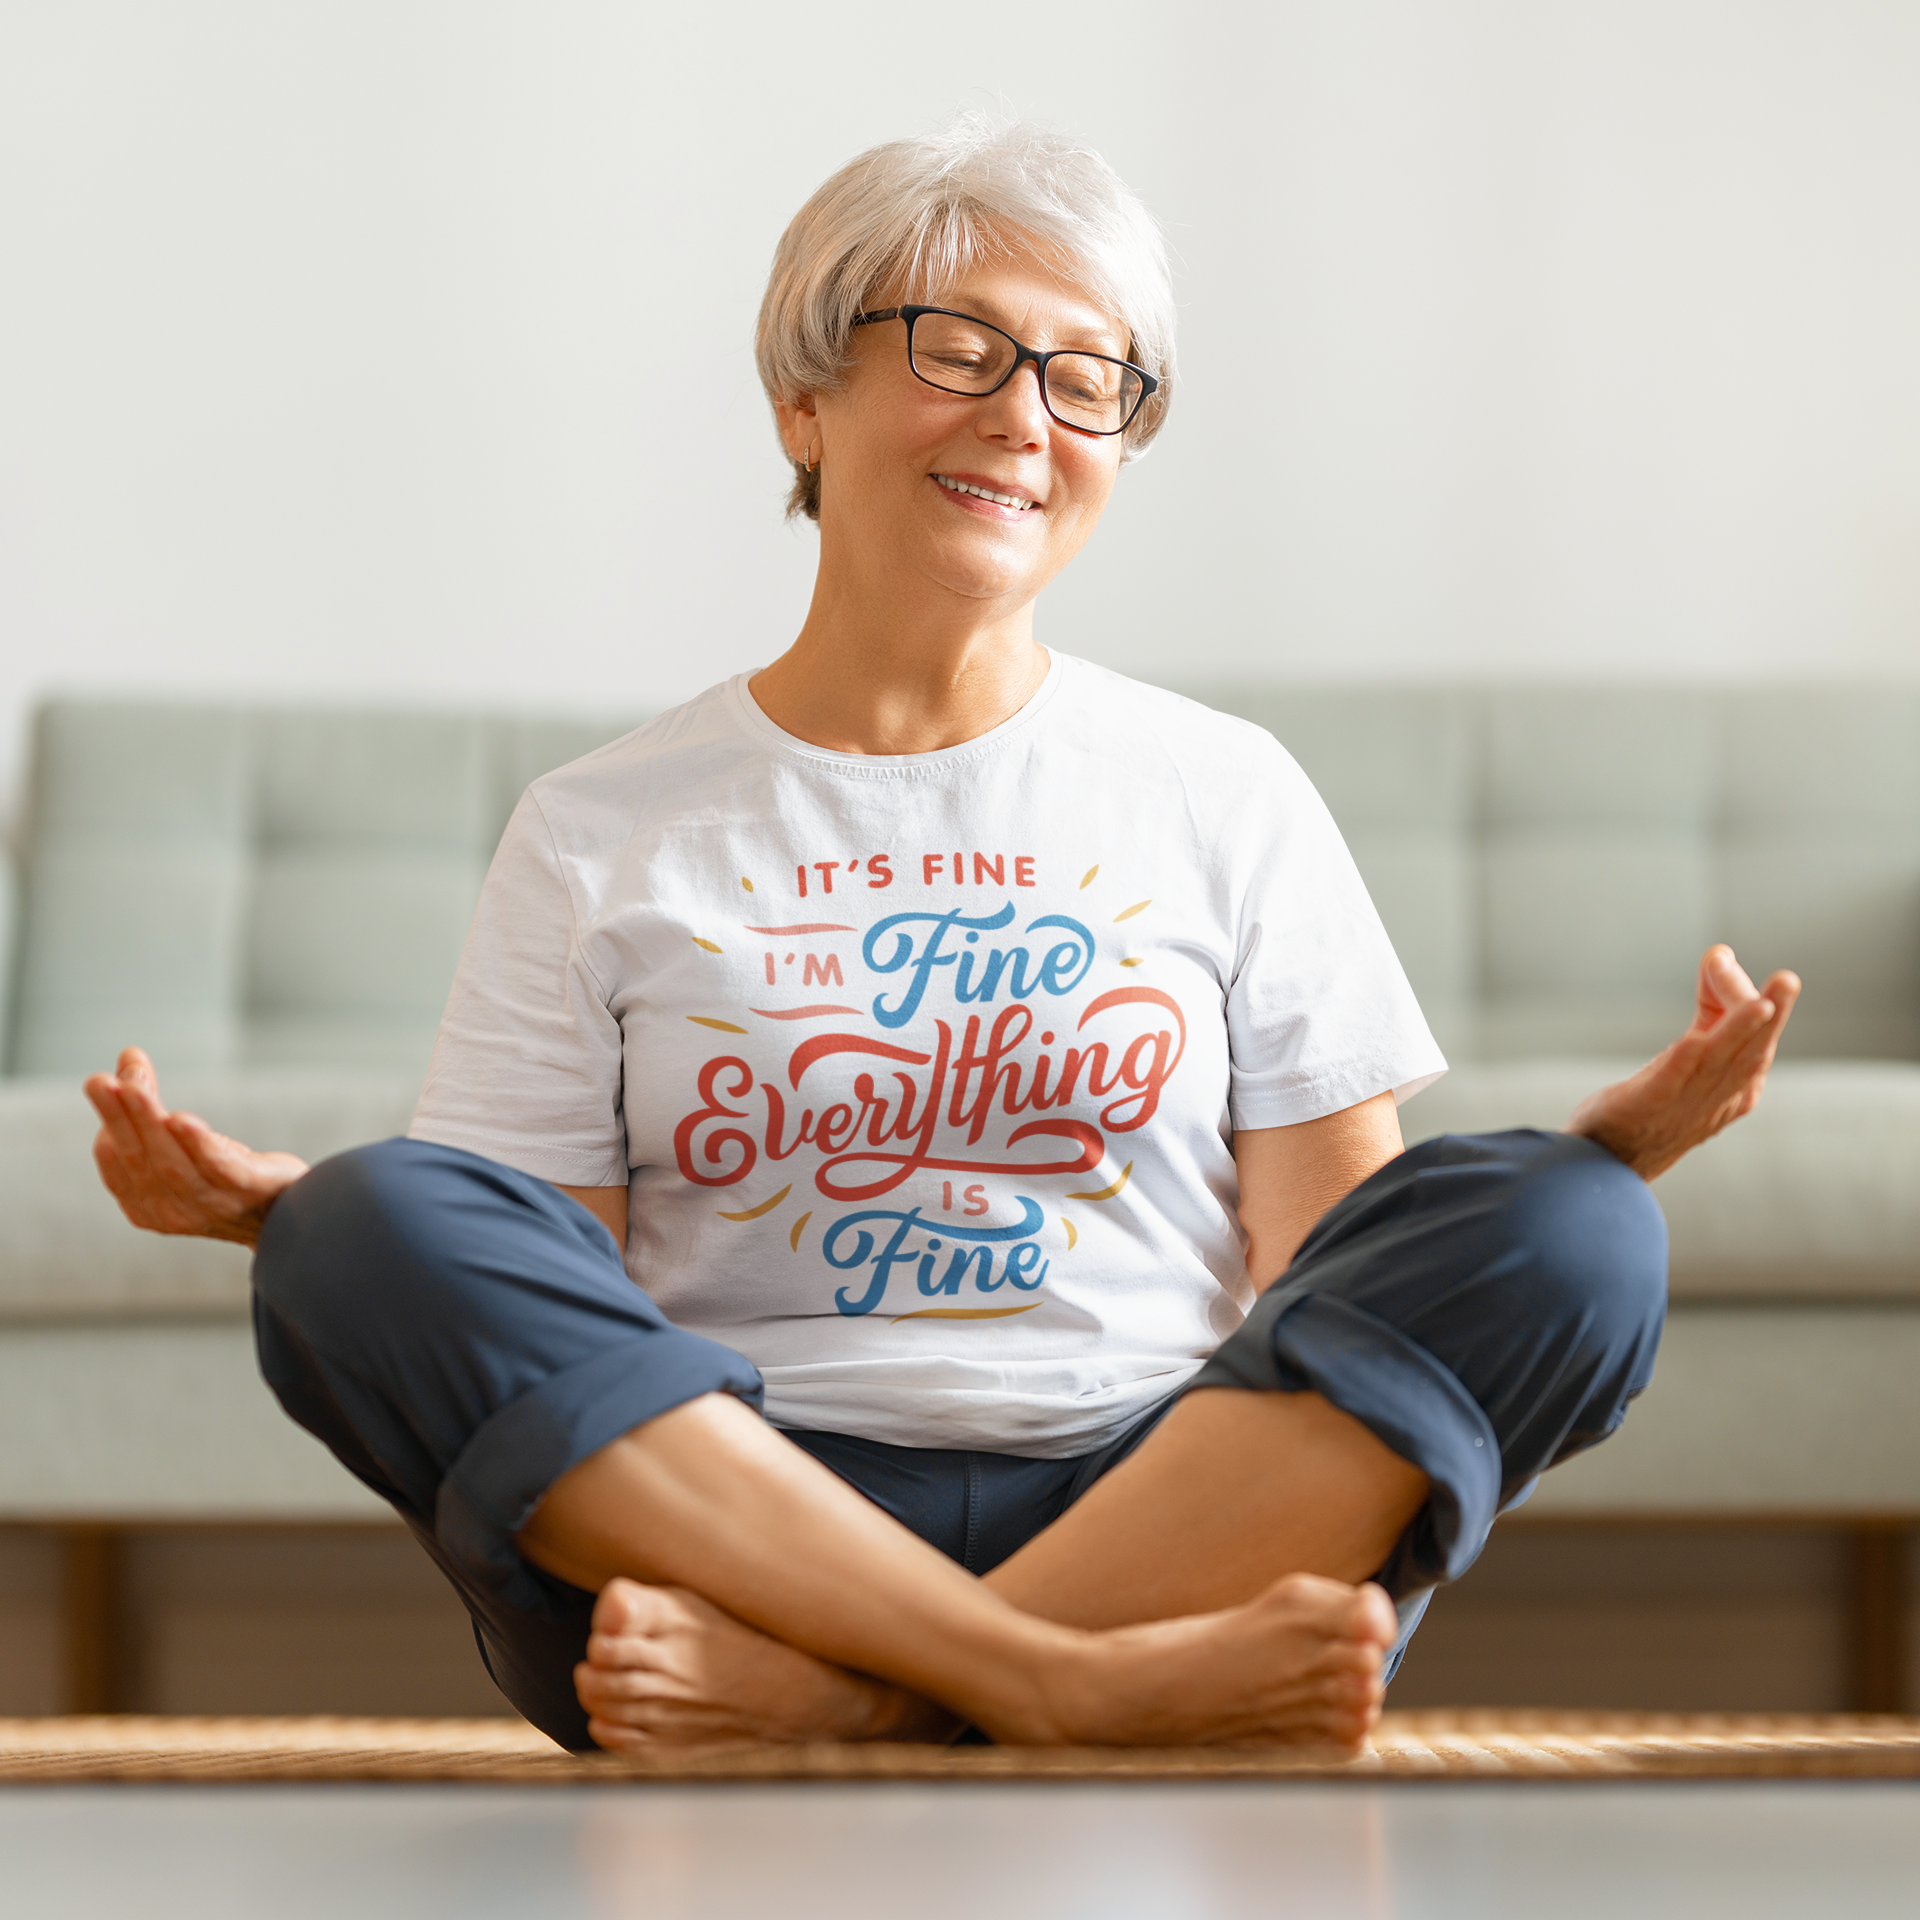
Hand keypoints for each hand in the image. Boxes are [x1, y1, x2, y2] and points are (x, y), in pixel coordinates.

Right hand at [84, 1046, 308, 1246]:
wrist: (292, 1207)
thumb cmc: (230, 1173)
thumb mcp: (183, 1145)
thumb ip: (153, 1111)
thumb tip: (128, 1057)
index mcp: (146, 1205)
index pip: (118, 1162)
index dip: (110, 1120)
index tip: (106, 1079)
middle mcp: (172, 1211)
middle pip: (139, 1159)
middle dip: (118, 1116)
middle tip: (102, 1080)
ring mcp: (210, 1205)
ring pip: (171, 1162)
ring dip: (148, 1121)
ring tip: (134, 1087)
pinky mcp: (246, 1191)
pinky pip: (217, 1168)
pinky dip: (197, 1144)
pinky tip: (183, 1120)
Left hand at [1567, 946, 1800, 1181]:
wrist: (1608, 1162)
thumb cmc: (1653, 1110)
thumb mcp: (1692, 1063)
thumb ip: (1711, 1017)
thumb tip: (1722, 957)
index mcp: (1733, 1089)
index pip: (1754, 1045)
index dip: (1751, 1005)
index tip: (1737, 963)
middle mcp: (1716, 1098)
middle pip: (1748, 1053)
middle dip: (1770, 1016)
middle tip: (1788, 981)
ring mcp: (1682, 1105)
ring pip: (1716, 1065)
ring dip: (1737, 1034)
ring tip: (1759, 1006)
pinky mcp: (1645, 1108)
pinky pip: (1668, 1085)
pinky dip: (1683, 1064)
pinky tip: (1692, 1043)